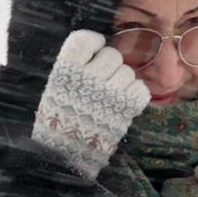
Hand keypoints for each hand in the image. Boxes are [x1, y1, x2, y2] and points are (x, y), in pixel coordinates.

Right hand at [31, 27, 152, 179]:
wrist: (65, 156)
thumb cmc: (59, 121)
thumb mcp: (56, 89)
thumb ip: (74, 68)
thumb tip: (98, 49)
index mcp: (65, 71)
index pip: (84, 40)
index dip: (94, 42)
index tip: (95, 50)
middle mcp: (87, 79)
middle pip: (112, 55)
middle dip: (110, 66)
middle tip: (102, 81)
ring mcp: (108, 94)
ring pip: (128, 72)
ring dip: (123, 81)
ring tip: (111, 96)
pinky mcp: (125, 110)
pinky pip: (141, 89)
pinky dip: (135, 94)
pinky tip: (124, 102)